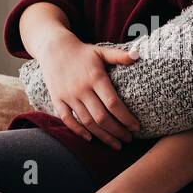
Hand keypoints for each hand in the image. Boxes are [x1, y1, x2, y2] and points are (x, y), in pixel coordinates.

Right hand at [34, 31, 139, 148]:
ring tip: (116, 144)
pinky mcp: (57, 99)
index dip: (126, 118)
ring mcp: (68, 96)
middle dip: (117, 131)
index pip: (113, 103)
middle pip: (102, 117)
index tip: (136, 127)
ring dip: (103, 136)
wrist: (53, 48)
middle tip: (129, 139)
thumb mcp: (101, 51)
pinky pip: (67, 119)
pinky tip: (90, 138)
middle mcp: (82, 89)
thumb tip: (139, 55)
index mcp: (96, 77)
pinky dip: (78, 131)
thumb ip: (119, 55)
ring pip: (87, 122)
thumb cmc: (82, 52)